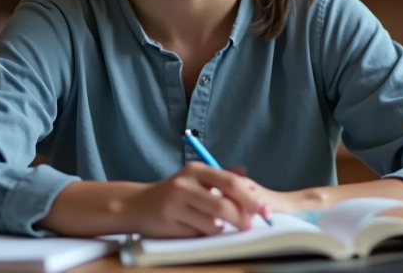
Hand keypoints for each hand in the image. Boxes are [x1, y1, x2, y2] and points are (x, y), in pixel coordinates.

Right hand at [120, 162, 270, 237]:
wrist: (138, 204)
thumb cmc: (175, 192)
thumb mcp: (196, 178)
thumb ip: (222, 178)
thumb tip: (248, 178)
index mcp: (196, 170)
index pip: (230, 183)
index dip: (251, 197)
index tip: (264, 209)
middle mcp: (184, 184)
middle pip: (223, 205)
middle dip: (242, 217)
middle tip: (250, 225)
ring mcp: (174, 205)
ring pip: (212, 224)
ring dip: (222, 228)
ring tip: (219, 224)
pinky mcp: (168, 223)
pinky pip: (198, 234)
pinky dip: (206, 233)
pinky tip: (199, 227)